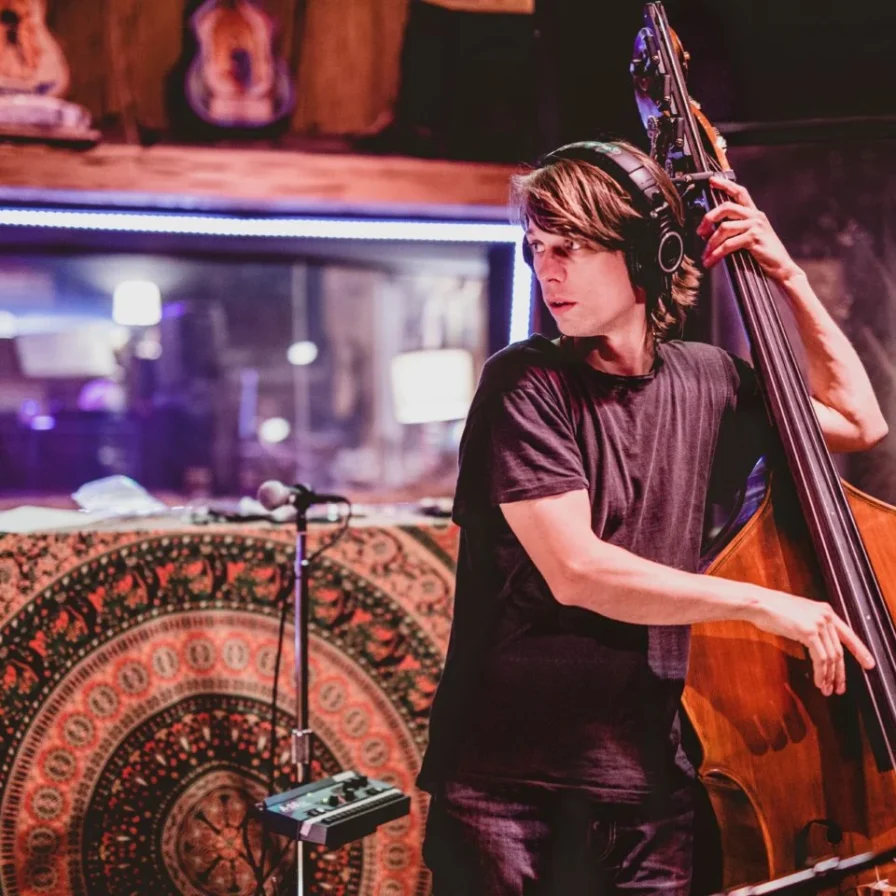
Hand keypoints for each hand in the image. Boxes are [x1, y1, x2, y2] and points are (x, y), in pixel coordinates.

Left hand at [696, 175, 800, 282]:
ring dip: (710, 243)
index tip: (712, 180)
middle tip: (699, 232)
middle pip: (726, 207)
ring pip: (724, 228)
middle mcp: (755, 216)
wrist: (781, 268)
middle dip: (709, 218)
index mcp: (754, 214)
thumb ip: (734, 230)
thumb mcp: (749, 238)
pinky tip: (712, 261)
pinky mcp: (754, 238)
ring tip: (705, 256)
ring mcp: (756, 226)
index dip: (725, 185)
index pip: (740, 193)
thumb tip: (709, 232)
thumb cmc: (763, 255)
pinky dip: (717, 253)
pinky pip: (728, 244)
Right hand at [749, 591, 875, 696]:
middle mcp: (825, 616)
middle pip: (839, 650)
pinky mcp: (809, 632)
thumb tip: (819, 645)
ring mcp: (818, 623)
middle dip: (841, 673)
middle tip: (840, 687)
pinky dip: (821, 673)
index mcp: (825, 610)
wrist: (758, 603)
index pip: (848, 634)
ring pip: (832, 657)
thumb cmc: (772, 610)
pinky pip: (821, 659)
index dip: (860, 651)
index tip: (868, 663)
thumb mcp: (798, 615)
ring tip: (827, 689)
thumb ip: (812, 626)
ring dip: (830, 676)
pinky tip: (819, 681)